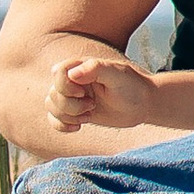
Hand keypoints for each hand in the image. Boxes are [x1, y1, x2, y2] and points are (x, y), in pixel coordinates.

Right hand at [47, 50, 161, 131]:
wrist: (143, 104)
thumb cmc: (133, 86)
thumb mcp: (118, 75)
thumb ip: (96, 69)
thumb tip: (72, 73)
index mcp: (81, 66)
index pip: (58, 73)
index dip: (65, 86)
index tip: (83, 92)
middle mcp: (74, 80)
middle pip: (53, 93)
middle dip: (70, 105)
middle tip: (92, 105)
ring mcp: (73, 96)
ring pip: (51, 106)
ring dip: (68, 115)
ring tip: (90, 113)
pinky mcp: (75, 111)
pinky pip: (53, 119)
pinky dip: (61, 125)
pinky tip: (78, 126)